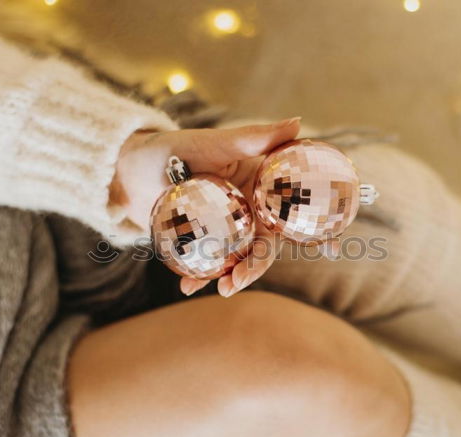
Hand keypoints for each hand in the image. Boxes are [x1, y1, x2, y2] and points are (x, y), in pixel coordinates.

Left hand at [113, 118, 301, 296]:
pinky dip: (201, 277)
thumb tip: (298, 122)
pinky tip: (189, 287)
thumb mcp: (215, 142)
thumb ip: (255, 137)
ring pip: (240, 258)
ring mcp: (227, 229)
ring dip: (234, 276)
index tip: (331, 247)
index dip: (315, 227)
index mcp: (261, 186)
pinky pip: (209, 265)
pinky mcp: (204, 244)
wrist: (129, 171)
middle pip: (266, 243)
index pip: (294, 208)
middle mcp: (249, 210)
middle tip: (244, 277)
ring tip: (222, 288)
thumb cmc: (174, 148)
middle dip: (259, 264)